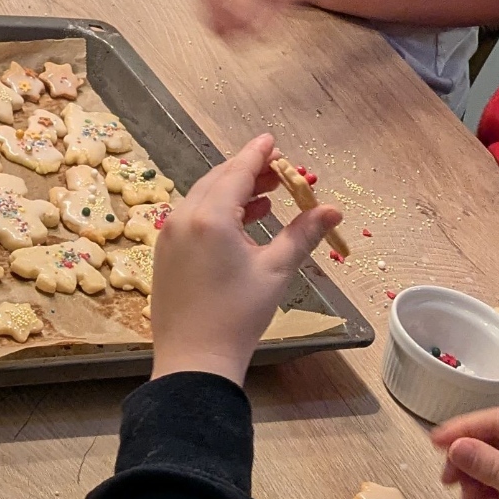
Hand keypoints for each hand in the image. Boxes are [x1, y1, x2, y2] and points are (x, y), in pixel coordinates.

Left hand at [150, 133, 342, 386]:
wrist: (194, 359)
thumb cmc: (238, 315)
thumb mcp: (275, 270)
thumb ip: (302, 234)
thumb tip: (333, 210)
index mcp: (211, 216)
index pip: (237, 172)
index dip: (257, 154)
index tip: (272, 139)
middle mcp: (183, 218)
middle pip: (218, 180)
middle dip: (248, 172)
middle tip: (277, 170)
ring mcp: (169, 235)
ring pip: (203, 198)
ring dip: (233, 192)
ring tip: (266, 197)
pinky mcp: (164, 253)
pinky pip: (192, 218)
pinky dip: (217, 212)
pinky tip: (241, 223)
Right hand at [436, 406, 498, 498]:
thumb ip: (491, 465)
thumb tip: (454, 446)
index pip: (496, 419)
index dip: (462, 431)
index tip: (432, 444)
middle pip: (494, 437)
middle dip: (471, 461)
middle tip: (451, 486)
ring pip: (498, 456)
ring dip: (480, 478)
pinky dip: (494, 487)